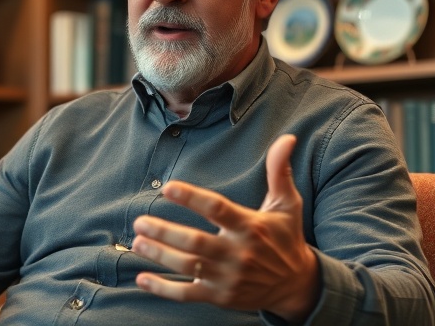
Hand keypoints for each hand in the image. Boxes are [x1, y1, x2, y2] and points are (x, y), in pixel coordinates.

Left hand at [131, 134, 318, 321]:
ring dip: (159, 255)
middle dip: (164, 232)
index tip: (168, 187)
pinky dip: (163, 289)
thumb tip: (287, 137)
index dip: (192, 198)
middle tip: (140, 221)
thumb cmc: (286, 238)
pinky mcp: (220, 296)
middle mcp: (238, 253)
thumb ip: (280, 170)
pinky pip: (187, 294)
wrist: (296, 285)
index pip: (217, 209)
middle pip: (195, 242)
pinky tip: (142, 279)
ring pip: (187, 266)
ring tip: (137, 242)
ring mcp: (228, 277)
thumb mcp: (287, 204)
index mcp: (250, 226)